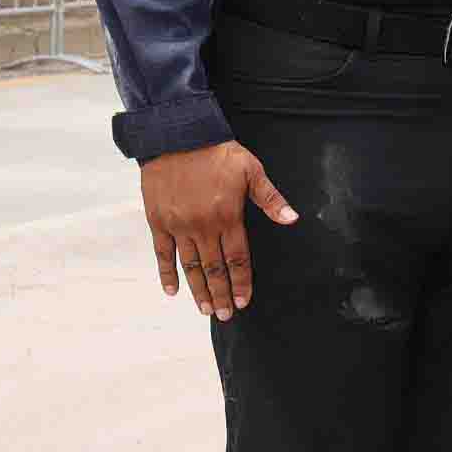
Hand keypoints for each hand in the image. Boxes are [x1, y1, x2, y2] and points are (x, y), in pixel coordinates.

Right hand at [142, 140, 298, 319]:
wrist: (176, 136)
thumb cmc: (218, 152)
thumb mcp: (252, 171)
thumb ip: (271, 199)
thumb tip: (293, 220)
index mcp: (228, 216)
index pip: (238, 259)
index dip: (241, 282)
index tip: (244, 302)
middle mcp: (202, 226)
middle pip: (214, 268)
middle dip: (222, 294)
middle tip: (226, 316)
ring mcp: (178, 225)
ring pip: (191, 266)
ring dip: (199, 289)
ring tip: (206, 310)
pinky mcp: (158, 221)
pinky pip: (163, 253)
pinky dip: (167, 273)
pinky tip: (173, 291)